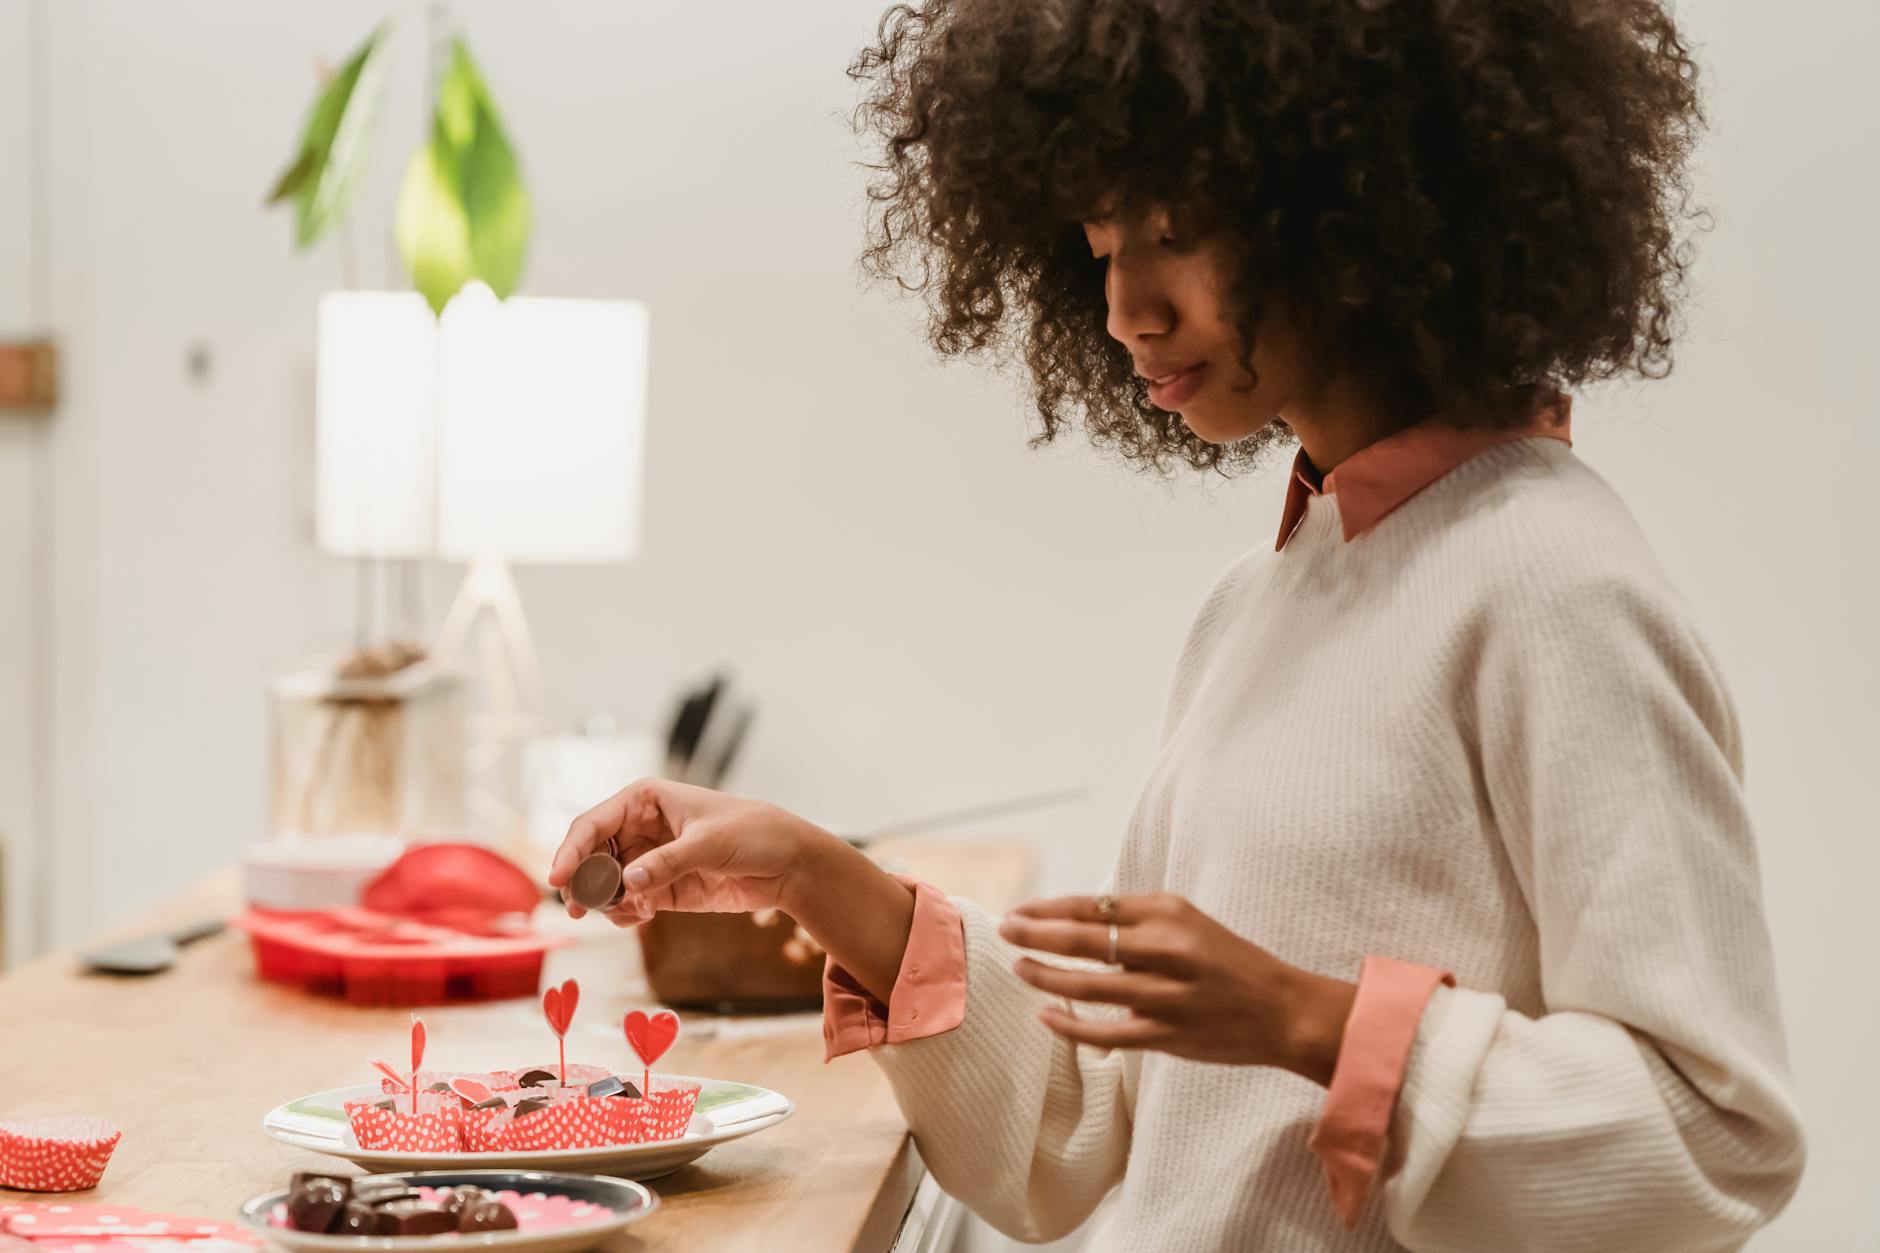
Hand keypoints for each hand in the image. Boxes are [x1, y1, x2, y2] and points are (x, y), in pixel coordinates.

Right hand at [548, 779, 814, 925]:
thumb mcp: (710, 844)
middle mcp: (640, 828)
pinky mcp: (662, 888)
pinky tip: (638, 918)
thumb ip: (667, 863)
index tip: (558, 880)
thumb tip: (628, 882)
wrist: (788, 864)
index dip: (570, 850)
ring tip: (627, 912)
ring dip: (604, 903)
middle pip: (590, 856)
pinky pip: (627, 903)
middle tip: (578, 910)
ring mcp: (649, 859)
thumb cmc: (753, 833)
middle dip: (582, 883)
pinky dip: (624, 914)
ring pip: (605, 884)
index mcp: (645, 799)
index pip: (592, 824)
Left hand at [998, 892, 1356, 1085]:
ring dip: (1044, 976)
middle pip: (1083, 938)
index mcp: (1168, 913)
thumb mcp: (1186, 921)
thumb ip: (1136, 919)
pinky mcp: (1167, 1034)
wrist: (1281, 1009)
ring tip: (1019, 968)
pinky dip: (1070, 1024)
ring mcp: (1166, 994)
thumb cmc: (1226, 961)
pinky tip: (1046, 1015)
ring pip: (1087, 985)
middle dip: (1034, 934)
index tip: (1019, 911)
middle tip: (1005, 931)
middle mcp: (1166, 949)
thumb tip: (1073, 918)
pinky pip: (1106, 1032)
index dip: (1048, 909)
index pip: (1092, 905)